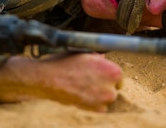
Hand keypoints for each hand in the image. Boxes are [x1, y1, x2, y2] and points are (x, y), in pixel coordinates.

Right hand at [0, 53, 122, 111]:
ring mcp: (104, 100)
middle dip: (104, 85)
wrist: (48, 79)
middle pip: (114, 88)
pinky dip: (92, 104)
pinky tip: (80, 95)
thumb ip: (97, 58)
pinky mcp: (95, 110)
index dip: (108, 75)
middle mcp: (111, 86)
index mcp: (112, 70)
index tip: (101, 76)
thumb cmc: (64, 63)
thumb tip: (103, 58)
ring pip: (106, 98)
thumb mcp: (83, 54)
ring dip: (98, 95)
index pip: (118, 75)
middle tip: (89, 82)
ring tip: (82, 88)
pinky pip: (99, 108)